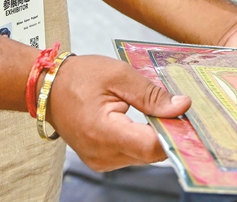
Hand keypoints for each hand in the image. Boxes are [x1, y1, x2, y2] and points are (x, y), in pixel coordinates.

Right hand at [46, 54, 191, 171]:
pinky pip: (132, 154)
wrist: (48, 87)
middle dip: (169, 133)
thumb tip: (181, 106)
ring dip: (156, 136)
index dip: (174, 134)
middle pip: (150, 154)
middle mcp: (101, 154)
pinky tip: (147, 121)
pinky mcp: (101, 160)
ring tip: (162, 111)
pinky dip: (143, 139)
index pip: (150, 147)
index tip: (188, 117)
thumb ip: (151, 94)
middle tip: (181, 109)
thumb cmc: (79, 77)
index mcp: (103, 132)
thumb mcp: (119, 75)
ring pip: (144, 156)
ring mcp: (100, 161)